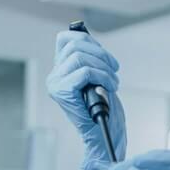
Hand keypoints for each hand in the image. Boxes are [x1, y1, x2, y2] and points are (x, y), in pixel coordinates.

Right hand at [47, 30, 125, 169]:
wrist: (103, 134)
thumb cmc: (103, 108)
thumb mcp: (96, 77)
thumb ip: (88, 58)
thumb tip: (85, 35)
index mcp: (60, 70)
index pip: (65, 39)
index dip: (87, 40)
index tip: (104, 55)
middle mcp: (54, 76)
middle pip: (76, 45)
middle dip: (102, 55)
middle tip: (114, 69)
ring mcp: (56, 84)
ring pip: (81, 57)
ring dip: (104, 68)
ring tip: (113, 82)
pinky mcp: (62, 92)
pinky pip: (85, 71)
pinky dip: (103, 77)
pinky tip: (110, 87)